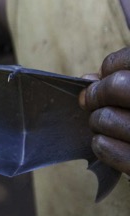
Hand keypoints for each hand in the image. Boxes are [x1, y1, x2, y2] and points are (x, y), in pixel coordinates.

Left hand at [80, 47, 129, 174]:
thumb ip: (127, 80)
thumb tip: (90, 79)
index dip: (111, 66)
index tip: (106, 76)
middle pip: (117, 86)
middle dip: (97, 93)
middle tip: (92, 101)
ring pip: (107, 118)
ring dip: (97, 121)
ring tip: (105, 124)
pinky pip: (109, 149)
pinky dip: (101, 144)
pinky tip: (106, 141)